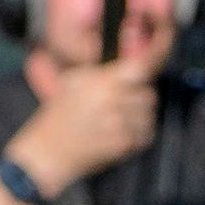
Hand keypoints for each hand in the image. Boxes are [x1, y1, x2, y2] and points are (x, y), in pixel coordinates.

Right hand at [5, 55, 160, 190]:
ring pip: (148, 113)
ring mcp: (123, 125)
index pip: (142, 65)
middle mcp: (116, 102)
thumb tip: (130, 52)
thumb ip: (103, 68)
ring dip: (136, 114)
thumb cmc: (60, 113)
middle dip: (136, 95)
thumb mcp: (73, 79)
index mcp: (104, 83)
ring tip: (111, 118)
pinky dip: (135, 132)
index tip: (154, 56)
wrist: (50, 151)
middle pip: (148, 92)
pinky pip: (145, 132)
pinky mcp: (126, 144)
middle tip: (115, 100)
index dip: (152, 59)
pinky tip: (113, 132)